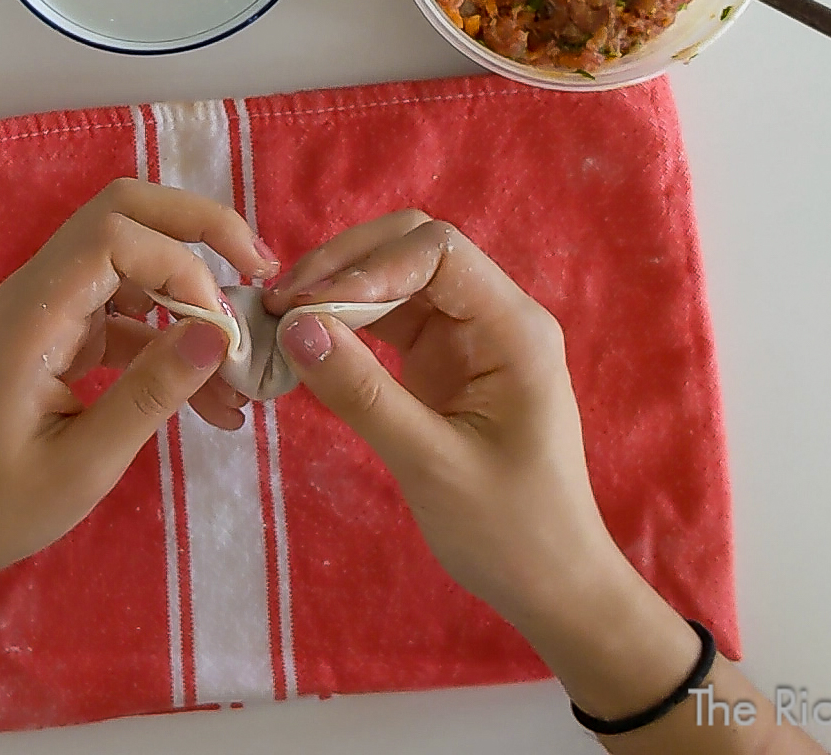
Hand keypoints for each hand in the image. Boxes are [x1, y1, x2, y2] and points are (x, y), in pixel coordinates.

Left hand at [0, 179, 277, 603]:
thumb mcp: (84, 463)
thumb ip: (152, 392)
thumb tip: (221, 334)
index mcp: (36, 312)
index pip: (119, 233)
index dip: (184, 265)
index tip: (222, 330)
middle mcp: (41, 291)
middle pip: (126, 214)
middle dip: (199, 230)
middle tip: (259, 271)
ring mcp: (51, 311)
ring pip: (135, 262)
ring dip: (192, 297)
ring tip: (240, 368)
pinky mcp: (61, 337)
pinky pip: (128, 314)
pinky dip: (172, 341)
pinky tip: (210, 398)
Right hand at [262, 211, 619, 632]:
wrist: (551, 583)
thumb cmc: (510, 531)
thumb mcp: (430, 465)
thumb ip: (362, 394)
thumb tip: (295, 328)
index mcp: (516, 330)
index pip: (439, 252)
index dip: (368, 266)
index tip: (307, 306)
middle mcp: (495, 316)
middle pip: (413, 249)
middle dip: (345, 266)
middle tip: (280, 304)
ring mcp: (468, 335)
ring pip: (395, 277)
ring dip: (338, 291)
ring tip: (279, 319)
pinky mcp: (443, 360)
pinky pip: (389, 318)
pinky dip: (346, 322)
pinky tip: (306, 341)